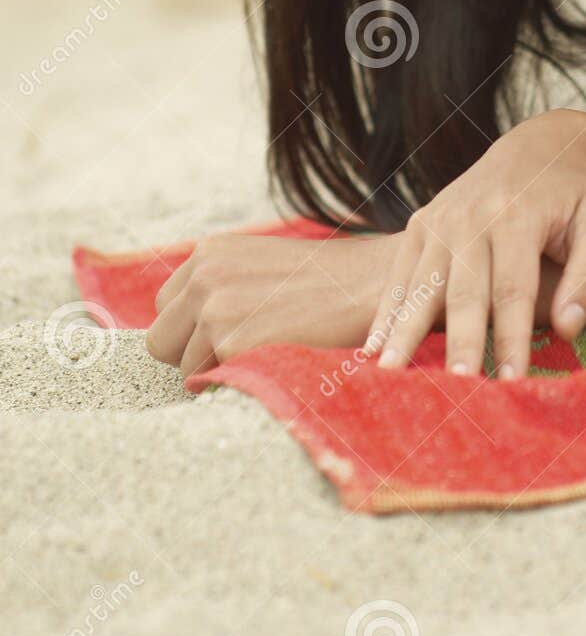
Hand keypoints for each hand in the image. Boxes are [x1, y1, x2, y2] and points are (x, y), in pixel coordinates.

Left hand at [145, 231, 400, 377]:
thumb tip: (182, 331)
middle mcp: (204, 275)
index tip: (231, 334)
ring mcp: (216, 308)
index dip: (193, 330)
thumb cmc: (326, 283)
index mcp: (209, 252)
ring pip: (184, 368)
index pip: (165, 310)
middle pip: (160, 340)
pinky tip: (273, 362)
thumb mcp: (261, 265)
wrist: (374, 287)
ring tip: (268, 352)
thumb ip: (221, 284)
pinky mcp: (233, 342)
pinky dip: (237, 382)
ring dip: (219, 371)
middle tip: (241, 353)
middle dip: (191, 353)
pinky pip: (210, 384)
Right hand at [362, 110, 585, 377]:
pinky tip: (372, 347)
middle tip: (451, 391)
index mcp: (518, 215)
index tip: (511, 384)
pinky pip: (401, 274)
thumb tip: (567, 330)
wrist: (538, 144)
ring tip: (390, 374)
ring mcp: (440, 219)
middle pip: (463, 292)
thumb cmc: (578, 194)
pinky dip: (386, 311)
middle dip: (458, 344)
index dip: (511, 338)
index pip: (513, 289)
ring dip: (405, 332)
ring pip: (422, 285)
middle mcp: (472, 216)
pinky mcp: (421, 224)